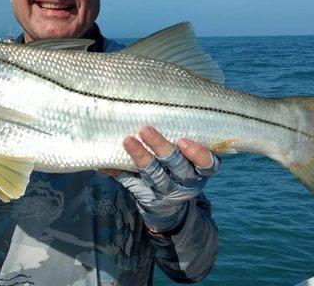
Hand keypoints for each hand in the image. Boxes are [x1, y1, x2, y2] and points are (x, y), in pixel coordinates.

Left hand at [102, 126, 219, 232]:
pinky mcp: (147, 196)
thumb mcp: (188, 160)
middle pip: (176, 165)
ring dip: (140, 156)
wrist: (169, 207)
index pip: (207, 164)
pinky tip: (106, 165)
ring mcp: (166, 191)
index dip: (197, 153)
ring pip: (155, 175)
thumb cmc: (178, 169)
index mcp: (199, 170)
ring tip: (127, 140)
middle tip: (145, 129)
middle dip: (160, 147)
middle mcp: (185, 182)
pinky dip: (118, 172)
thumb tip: (159, 105)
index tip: (182, 140)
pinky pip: (132, 184)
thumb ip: (180, 140)